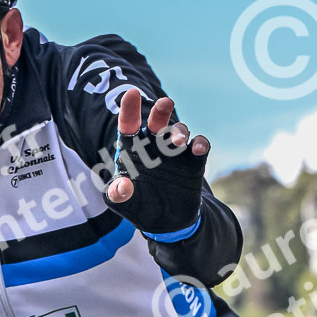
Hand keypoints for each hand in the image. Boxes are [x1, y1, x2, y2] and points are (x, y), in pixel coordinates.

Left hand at [105, 87, 208, 203]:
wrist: (165, 221)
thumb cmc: (138, 205)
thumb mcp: (122, 203)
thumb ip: (117, 195)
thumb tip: (123, 187)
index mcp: (133, 149)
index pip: (129, 125)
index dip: (130, 109)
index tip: (132, 94)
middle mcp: (154, 145)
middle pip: (157, 122)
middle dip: (161, 111)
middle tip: (165, 103)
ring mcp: (175, 153)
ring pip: (179, 132)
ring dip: (179, 132)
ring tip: (176, 141)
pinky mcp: (194, 162)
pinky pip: (200, 147)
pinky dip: (200, 144)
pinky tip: (197, 148)